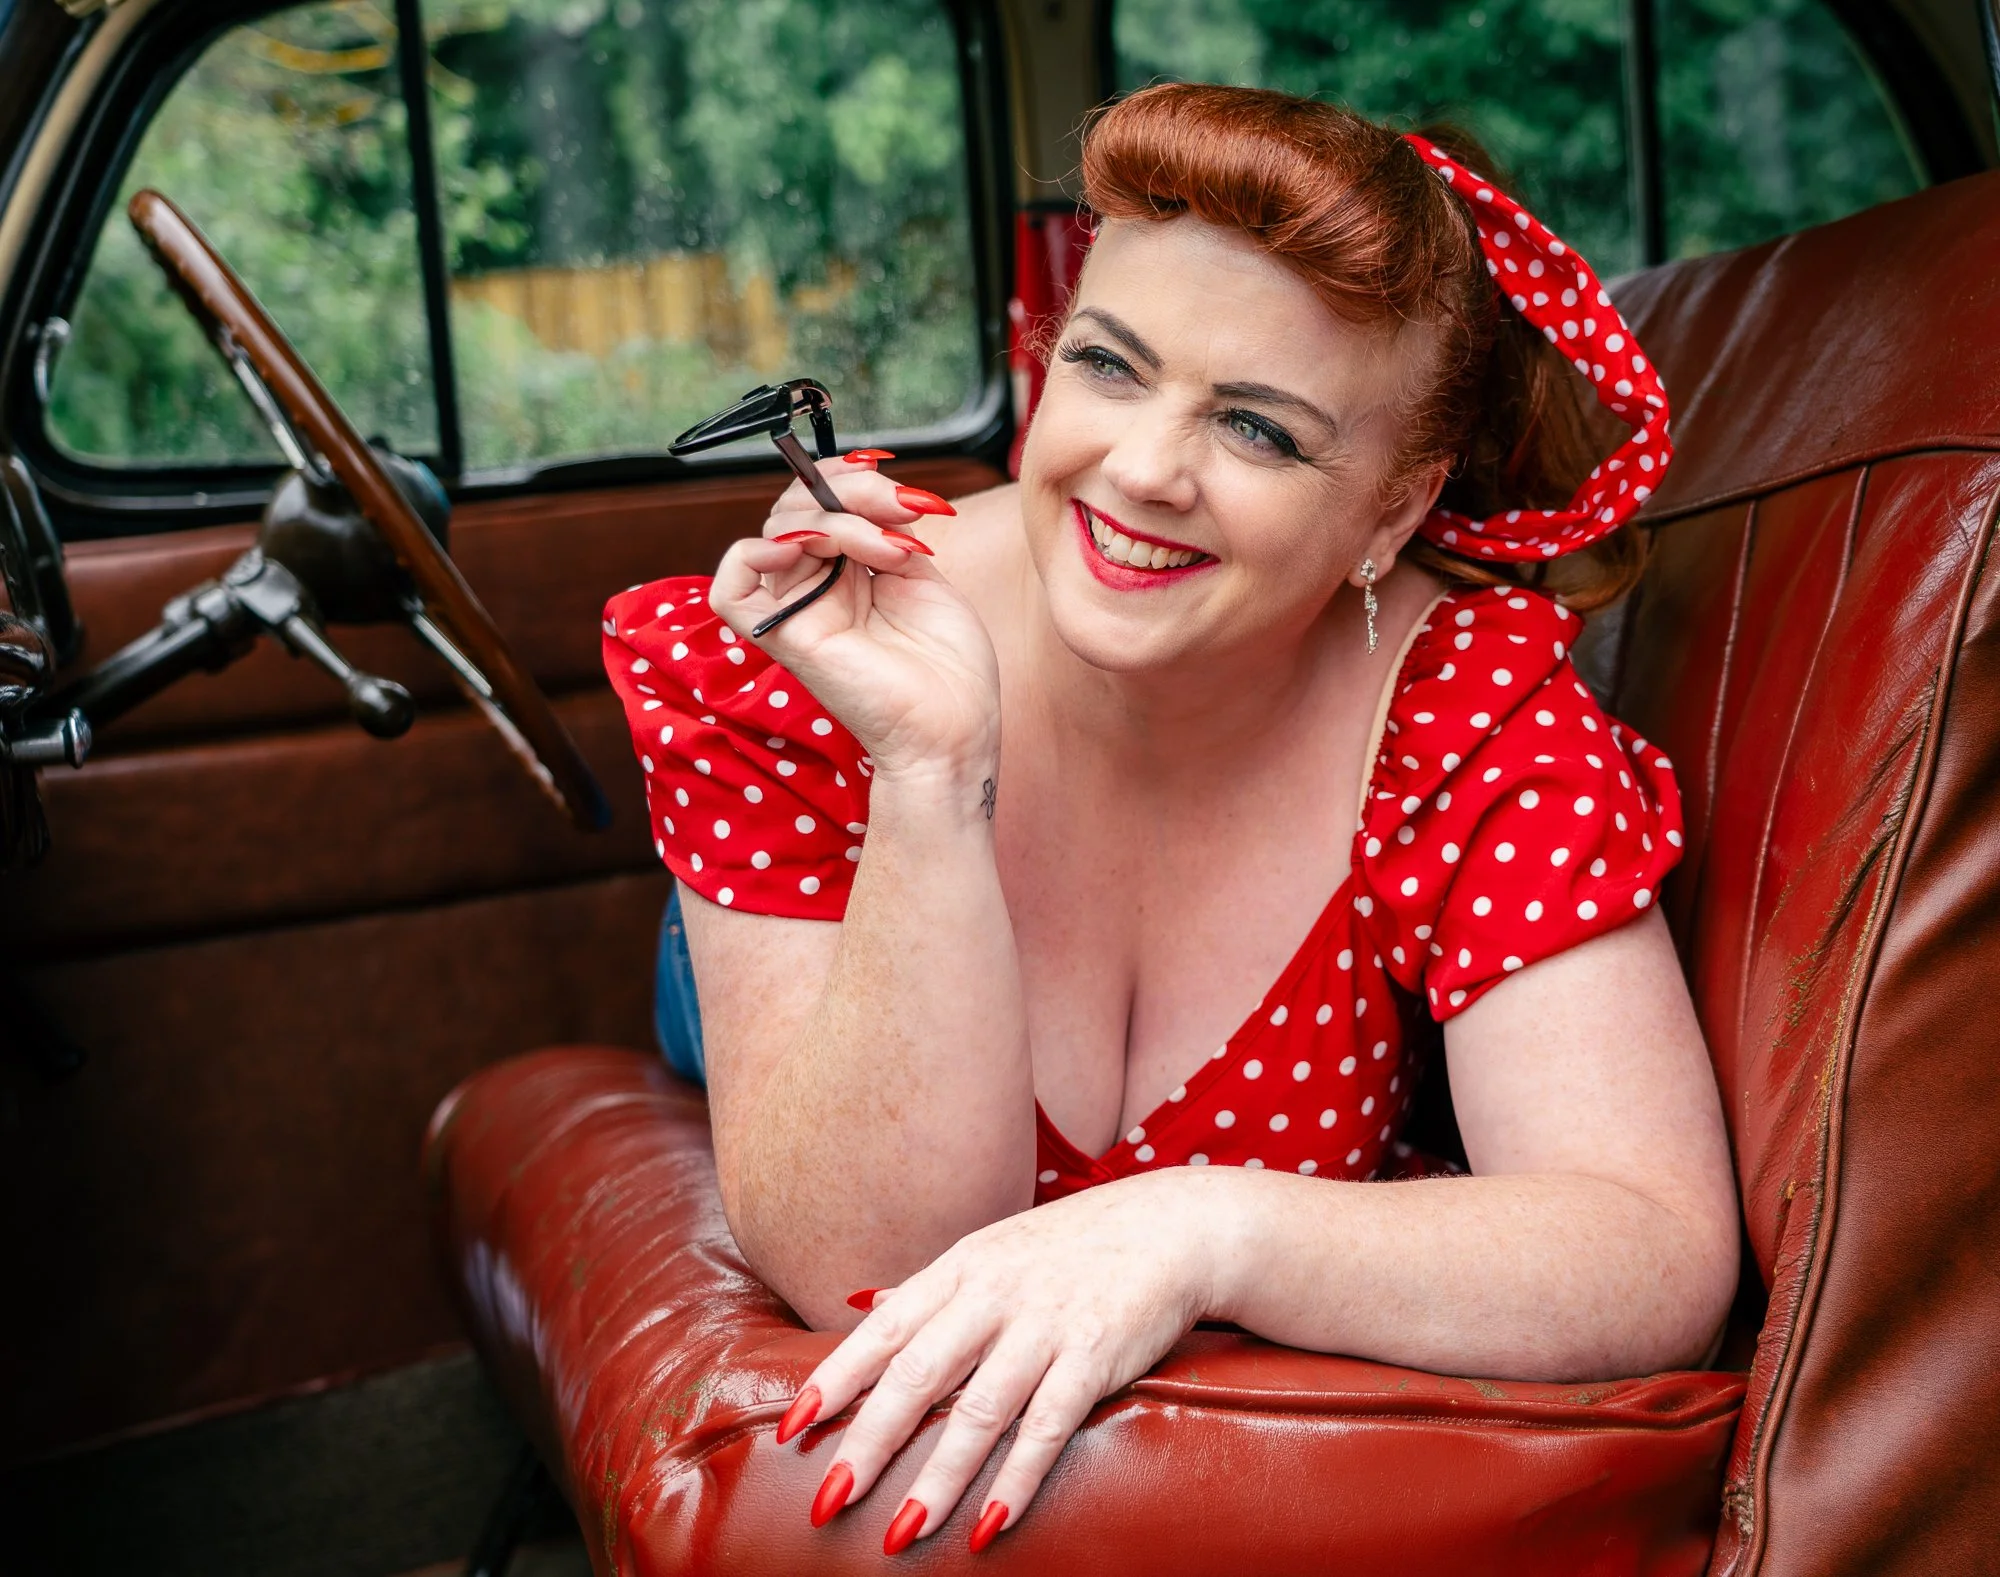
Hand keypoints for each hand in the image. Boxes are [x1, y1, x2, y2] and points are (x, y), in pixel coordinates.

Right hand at [708, 457, 1000, 778]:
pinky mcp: (786, 639)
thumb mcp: (923, 575)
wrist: (955, 731)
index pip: (819, 501)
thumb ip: (886, 531)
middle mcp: (816, 588)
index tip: (898, 482)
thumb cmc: (949, 669)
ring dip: (837, 519)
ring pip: (778, 531)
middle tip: (905, 509)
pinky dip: (752, 554)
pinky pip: (731, 591)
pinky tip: (803, 550)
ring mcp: (798, 612)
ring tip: (891, 548)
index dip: (845, 476)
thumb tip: (869, 490)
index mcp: (848, 572)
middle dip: (852, 491)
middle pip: (797, 508)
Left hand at [776, 1173, 1216, 1553]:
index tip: (793, 1429)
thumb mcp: (994, 1251)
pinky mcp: (1095, 1355)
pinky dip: (1017, 1478)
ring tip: (901, 1534)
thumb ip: (931, 1289)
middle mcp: (995, 1295)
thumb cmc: (1074, 1246)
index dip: (837, 1380)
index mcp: (962, 1270)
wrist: (1170, 1225)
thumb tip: (863, 1307)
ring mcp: (1046, 1325)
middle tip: (829, 1501)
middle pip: (919, 1375)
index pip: (884, 1330)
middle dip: (870, 1442)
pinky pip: (1048, 1426)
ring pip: (979, 1411)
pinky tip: (989, 1525)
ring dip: (937, 1479)